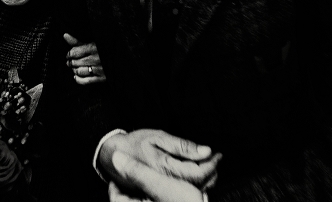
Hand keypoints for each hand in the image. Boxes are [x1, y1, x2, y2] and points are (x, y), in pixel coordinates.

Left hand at [64, 32, 105, 84]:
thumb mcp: (91, 43)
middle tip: (70, 62)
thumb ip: (77, 41)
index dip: (69, 54)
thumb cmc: (102, 49)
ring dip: (74, 70)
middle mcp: (97, 58)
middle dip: (71, 63)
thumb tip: (64, 35)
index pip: (75, 52)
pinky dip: (78, 80)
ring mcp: (100, 69)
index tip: (68, 55)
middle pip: (76, 62)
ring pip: (80, 72)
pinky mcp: (102, 78)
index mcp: (94, 47)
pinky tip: (76, 77)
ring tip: (74, 68)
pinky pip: (86, 81)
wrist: (118, 58)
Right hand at [99, 130, 219, 200]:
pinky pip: (183, 191)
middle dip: (209, 171)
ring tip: (207, 164)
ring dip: (203, 177)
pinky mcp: (159, 194)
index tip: (217, 154)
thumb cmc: (136, 143)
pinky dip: (193, 182)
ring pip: (192, 188)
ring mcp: (162, 192)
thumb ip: (182, 146)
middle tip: (215, 158)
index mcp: (165, 169)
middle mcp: (165, 185)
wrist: (113, 156)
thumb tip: (205, 150)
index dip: (211, 164)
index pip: (197, 173)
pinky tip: (193, 172)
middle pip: (197, 183)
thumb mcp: (158, 137)